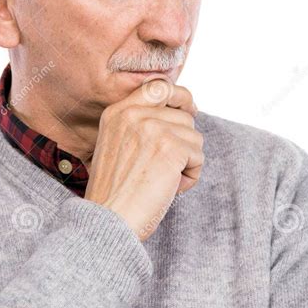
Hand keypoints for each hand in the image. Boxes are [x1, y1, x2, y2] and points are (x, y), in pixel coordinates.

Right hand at [84, 77, 202, 241]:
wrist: (108, 221)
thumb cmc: (115, 193)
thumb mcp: (117, 146)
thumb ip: (140, 125)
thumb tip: (184, 112)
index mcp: (117, 112)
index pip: (159, 86)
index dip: (180, 96)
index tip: (189, 110)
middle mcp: (133, 115)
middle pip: (184, 116)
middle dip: (183, 143)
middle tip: (167, 167)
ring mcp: (152, 129)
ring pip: (194, 136)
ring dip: (187, 162)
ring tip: (164, 181)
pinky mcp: (171, 148)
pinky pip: (199, 156)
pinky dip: (191, 176)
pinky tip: (170, 188)